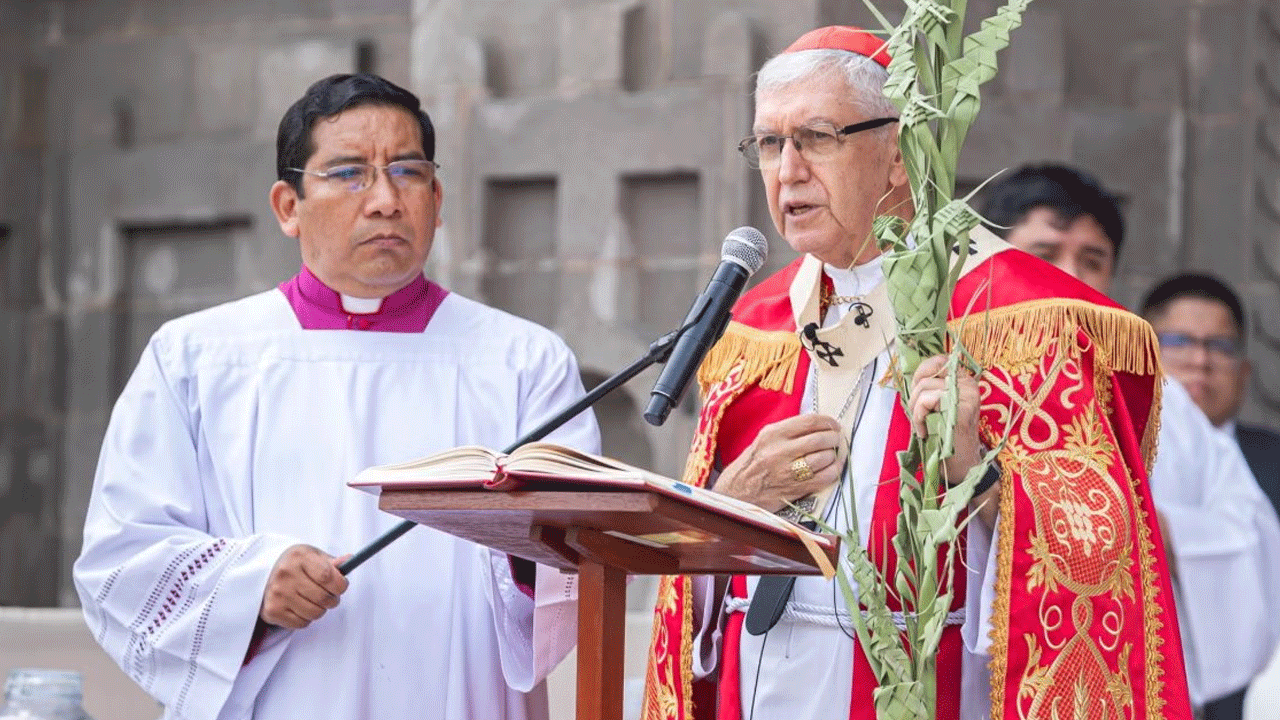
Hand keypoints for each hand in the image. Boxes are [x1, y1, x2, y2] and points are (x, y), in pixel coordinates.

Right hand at [259, 544, 349, 628]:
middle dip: (333, 599)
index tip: (341, 586)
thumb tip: (349, 561)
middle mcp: (285, 574)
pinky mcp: (272, 611)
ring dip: (320, 610)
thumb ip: (332, 562)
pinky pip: (302, 623)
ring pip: (315, 613)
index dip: (340, 585)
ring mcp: (277, 594)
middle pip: (323, 598)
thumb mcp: (314, 557)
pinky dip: (306, 618)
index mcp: (299, 557)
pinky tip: (300, 606)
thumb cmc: (297, 565)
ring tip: (314, 601)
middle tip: (330, 595)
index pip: (327, 576)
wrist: (265, 574)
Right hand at [713, 414, 842, 511]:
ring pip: (824, 458)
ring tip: (833, 453)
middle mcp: (780, 451)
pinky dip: (834, 471)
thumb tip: (817, 426)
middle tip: (836, 438)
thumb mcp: (763, 440)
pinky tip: (833, 468)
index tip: (833, 424)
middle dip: (834, 438)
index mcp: (772, 434)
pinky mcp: (796, 489)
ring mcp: (789, 472)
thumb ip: (787, 432)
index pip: (808, 421)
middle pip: (819, 439)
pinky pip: (824, 478)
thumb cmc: (751, 464)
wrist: (737, 493)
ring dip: (834, 455)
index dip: (827, 421)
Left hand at [909, 355, 982, 486]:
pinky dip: (919, 417)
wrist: (961, 464)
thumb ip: (930, 388)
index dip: (921, 373)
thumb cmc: (944, 436)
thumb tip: (914, 374)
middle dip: (914, 398)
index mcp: (964, 380)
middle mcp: (968, 383)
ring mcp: (967, 393)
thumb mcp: (936, 407)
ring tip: (923, 426)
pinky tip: (926, 431)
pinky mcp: (963, 406)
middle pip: (926, 375)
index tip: (917, 394)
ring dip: (915, 410)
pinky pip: (927, 400)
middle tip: (919, 417)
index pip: (938, 360)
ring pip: (924, 387)